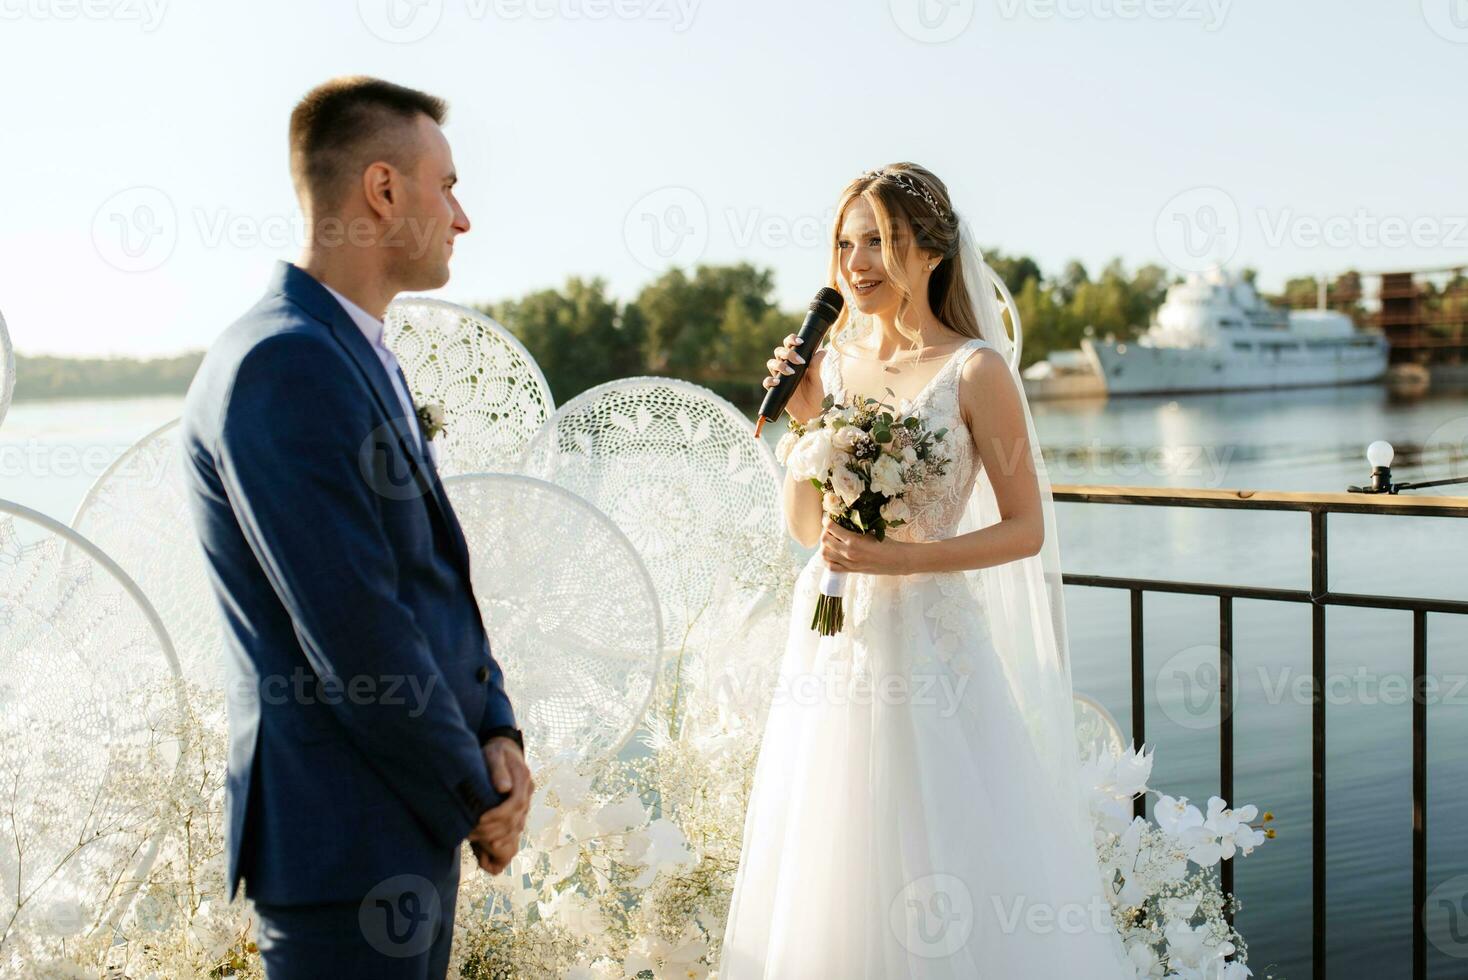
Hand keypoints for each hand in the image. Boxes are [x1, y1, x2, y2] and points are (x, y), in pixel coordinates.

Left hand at [468, 736, 533, 873]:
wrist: (504, 752)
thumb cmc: (496, 752)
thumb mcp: (494, 753)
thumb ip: (498, 768)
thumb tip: (504, 788)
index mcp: (524, 781)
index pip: (516, 804)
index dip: (498, 815)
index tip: (479, 819)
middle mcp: (527, 796)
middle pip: (515, 821)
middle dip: (492, 830)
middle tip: (471, 833)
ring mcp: (523, 807)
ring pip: (515, 831)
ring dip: (496, 840)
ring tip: (475, 841)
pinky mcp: (516, 816)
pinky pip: (513, 835)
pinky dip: (502, 846)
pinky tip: (486, 852)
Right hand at [762, 333, 816, 419]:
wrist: (812, 413)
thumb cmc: (816, 395)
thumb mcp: (817, 379)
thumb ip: (816, 365)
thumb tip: (822, 350)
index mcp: (797, 361)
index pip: (790, 345)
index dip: (791, 340)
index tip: (800, 342)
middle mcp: (787, 366)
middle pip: (779, 351)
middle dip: (787, 352)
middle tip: (799, 361)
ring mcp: (780, 377)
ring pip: (771, 363)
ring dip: (780, 364)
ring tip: (791, 372)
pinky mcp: (775, 389)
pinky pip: (767, 381)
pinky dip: (770, 380)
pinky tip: (778, 382)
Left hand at [819, 513, 909, 574]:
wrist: (896, 560)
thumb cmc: (886, 544)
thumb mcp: (871, 532)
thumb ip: (856, 528)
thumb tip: (844, 521)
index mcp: (854, 540)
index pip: (831, 528)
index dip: (827, 521)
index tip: (828, 518)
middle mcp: (848, 552)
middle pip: (825, 540)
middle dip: (824, 532)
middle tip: (829, 529)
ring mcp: (848, 563)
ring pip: (824, 554)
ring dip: (824, 545)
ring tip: (830, 541)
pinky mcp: (851, 570)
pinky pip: (831, 567)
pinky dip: (827, 559)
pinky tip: (831, 553)